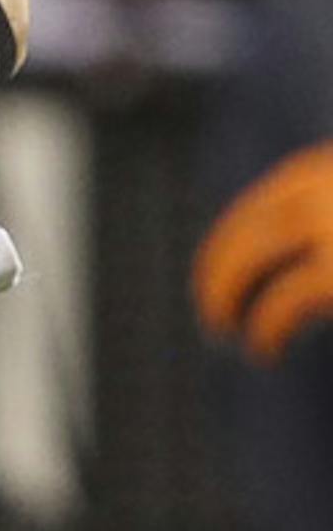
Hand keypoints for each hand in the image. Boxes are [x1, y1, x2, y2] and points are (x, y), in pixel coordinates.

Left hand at [195, 143, 332, 361]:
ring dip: (224, 288)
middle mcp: (330, 184)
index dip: (238, 235)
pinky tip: (261, 347)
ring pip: (254, 249)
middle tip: (210, 304)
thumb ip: (330, 219)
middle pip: (254, 220)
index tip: (221, 266)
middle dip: (221, 263)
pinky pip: (286, 299)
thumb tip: (299, 263)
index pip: (274, 197)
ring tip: (220, 326)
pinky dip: (265, 324)